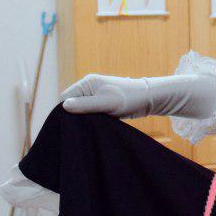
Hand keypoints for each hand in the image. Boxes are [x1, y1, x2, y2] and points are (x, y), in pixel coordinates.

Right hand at [59, 72, 215, 119]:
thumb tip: (64, 106)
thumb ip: (86, 105)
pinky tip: (91, 131)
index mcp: (87, 83)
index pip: (65, 98)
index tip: (65, 126)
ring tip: (83, 132)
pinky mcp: (103, 105)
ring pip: (82, 111)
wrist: (150, 99)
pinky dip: (91, 121)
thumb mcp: (107, 102)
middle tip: (74, 132)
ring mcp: (96, 97)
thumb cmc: (130, 97)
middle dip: (73, 117)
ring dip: (83, 120)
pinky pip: (91, 114)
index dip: (64, 112)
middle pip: (72, 105)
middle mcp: (89, 88)